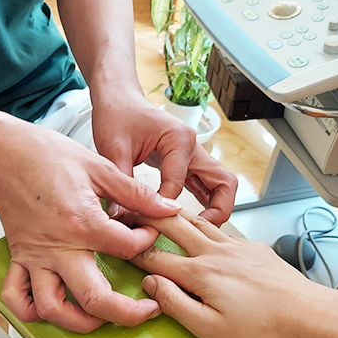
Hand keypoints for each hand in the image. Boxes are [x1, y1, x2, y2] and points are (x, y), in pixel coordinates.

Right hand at [0, 127, 181, 332]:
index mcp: (83, 223)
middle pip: (95, 299)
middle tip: (147, 311)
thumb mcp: (100, 168)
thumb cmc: (48, 157)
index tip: (150, 233)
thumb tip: (168, 208)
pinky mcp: (19, 259)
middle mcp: (58, 248)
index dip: (148, 242)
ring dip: (80, 323)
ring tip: (101, 318)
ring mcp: (35, 258)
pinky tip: (54, 309)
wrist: (4, 154)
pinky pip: (17, 298)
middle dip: (128, 315)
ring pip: (53, 310)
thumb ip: (136, 193)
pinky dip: (32, 312)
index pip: (128, 248)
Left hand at [91, 91, 236, 226]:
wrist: (119, 100)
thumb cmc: (117, 117)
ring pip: (220, 185)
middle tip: (201, 236)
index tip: (147, 221)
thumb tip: (120, 217)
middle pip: (223, 183)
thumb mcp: (113, 149)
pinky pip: (204, 185)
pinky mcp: (187, 162)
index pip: (179, 184)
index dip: (164, 207)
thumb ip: (120, 183)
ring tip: (199, 233)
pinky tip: (192, 220)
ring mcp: (193, 154)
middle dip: (218, 212)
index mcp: (178, 139)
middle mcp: (192, 146)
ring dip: (216, 208)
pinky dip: (205, 202)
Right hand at [130, 210, 335, 337]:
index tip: (118, 241)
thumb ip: (176, 304)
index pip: (157, 257)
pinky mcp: (252, 247)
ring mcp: (236, 246)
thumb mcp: (211, 330)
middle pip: (174, 226)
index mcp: (200, 273)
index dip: (134, 250)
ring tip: (159, 206)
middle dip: (149, 216)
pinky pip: (221, 228)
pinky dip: (203, 222)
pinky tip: (201, 225)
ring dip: (174, 213)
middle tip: (131, 209)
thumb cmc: (261, 331)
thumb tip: (151, 282)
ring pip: (198, 221)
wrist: (311, 317)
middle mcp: (215, 252)